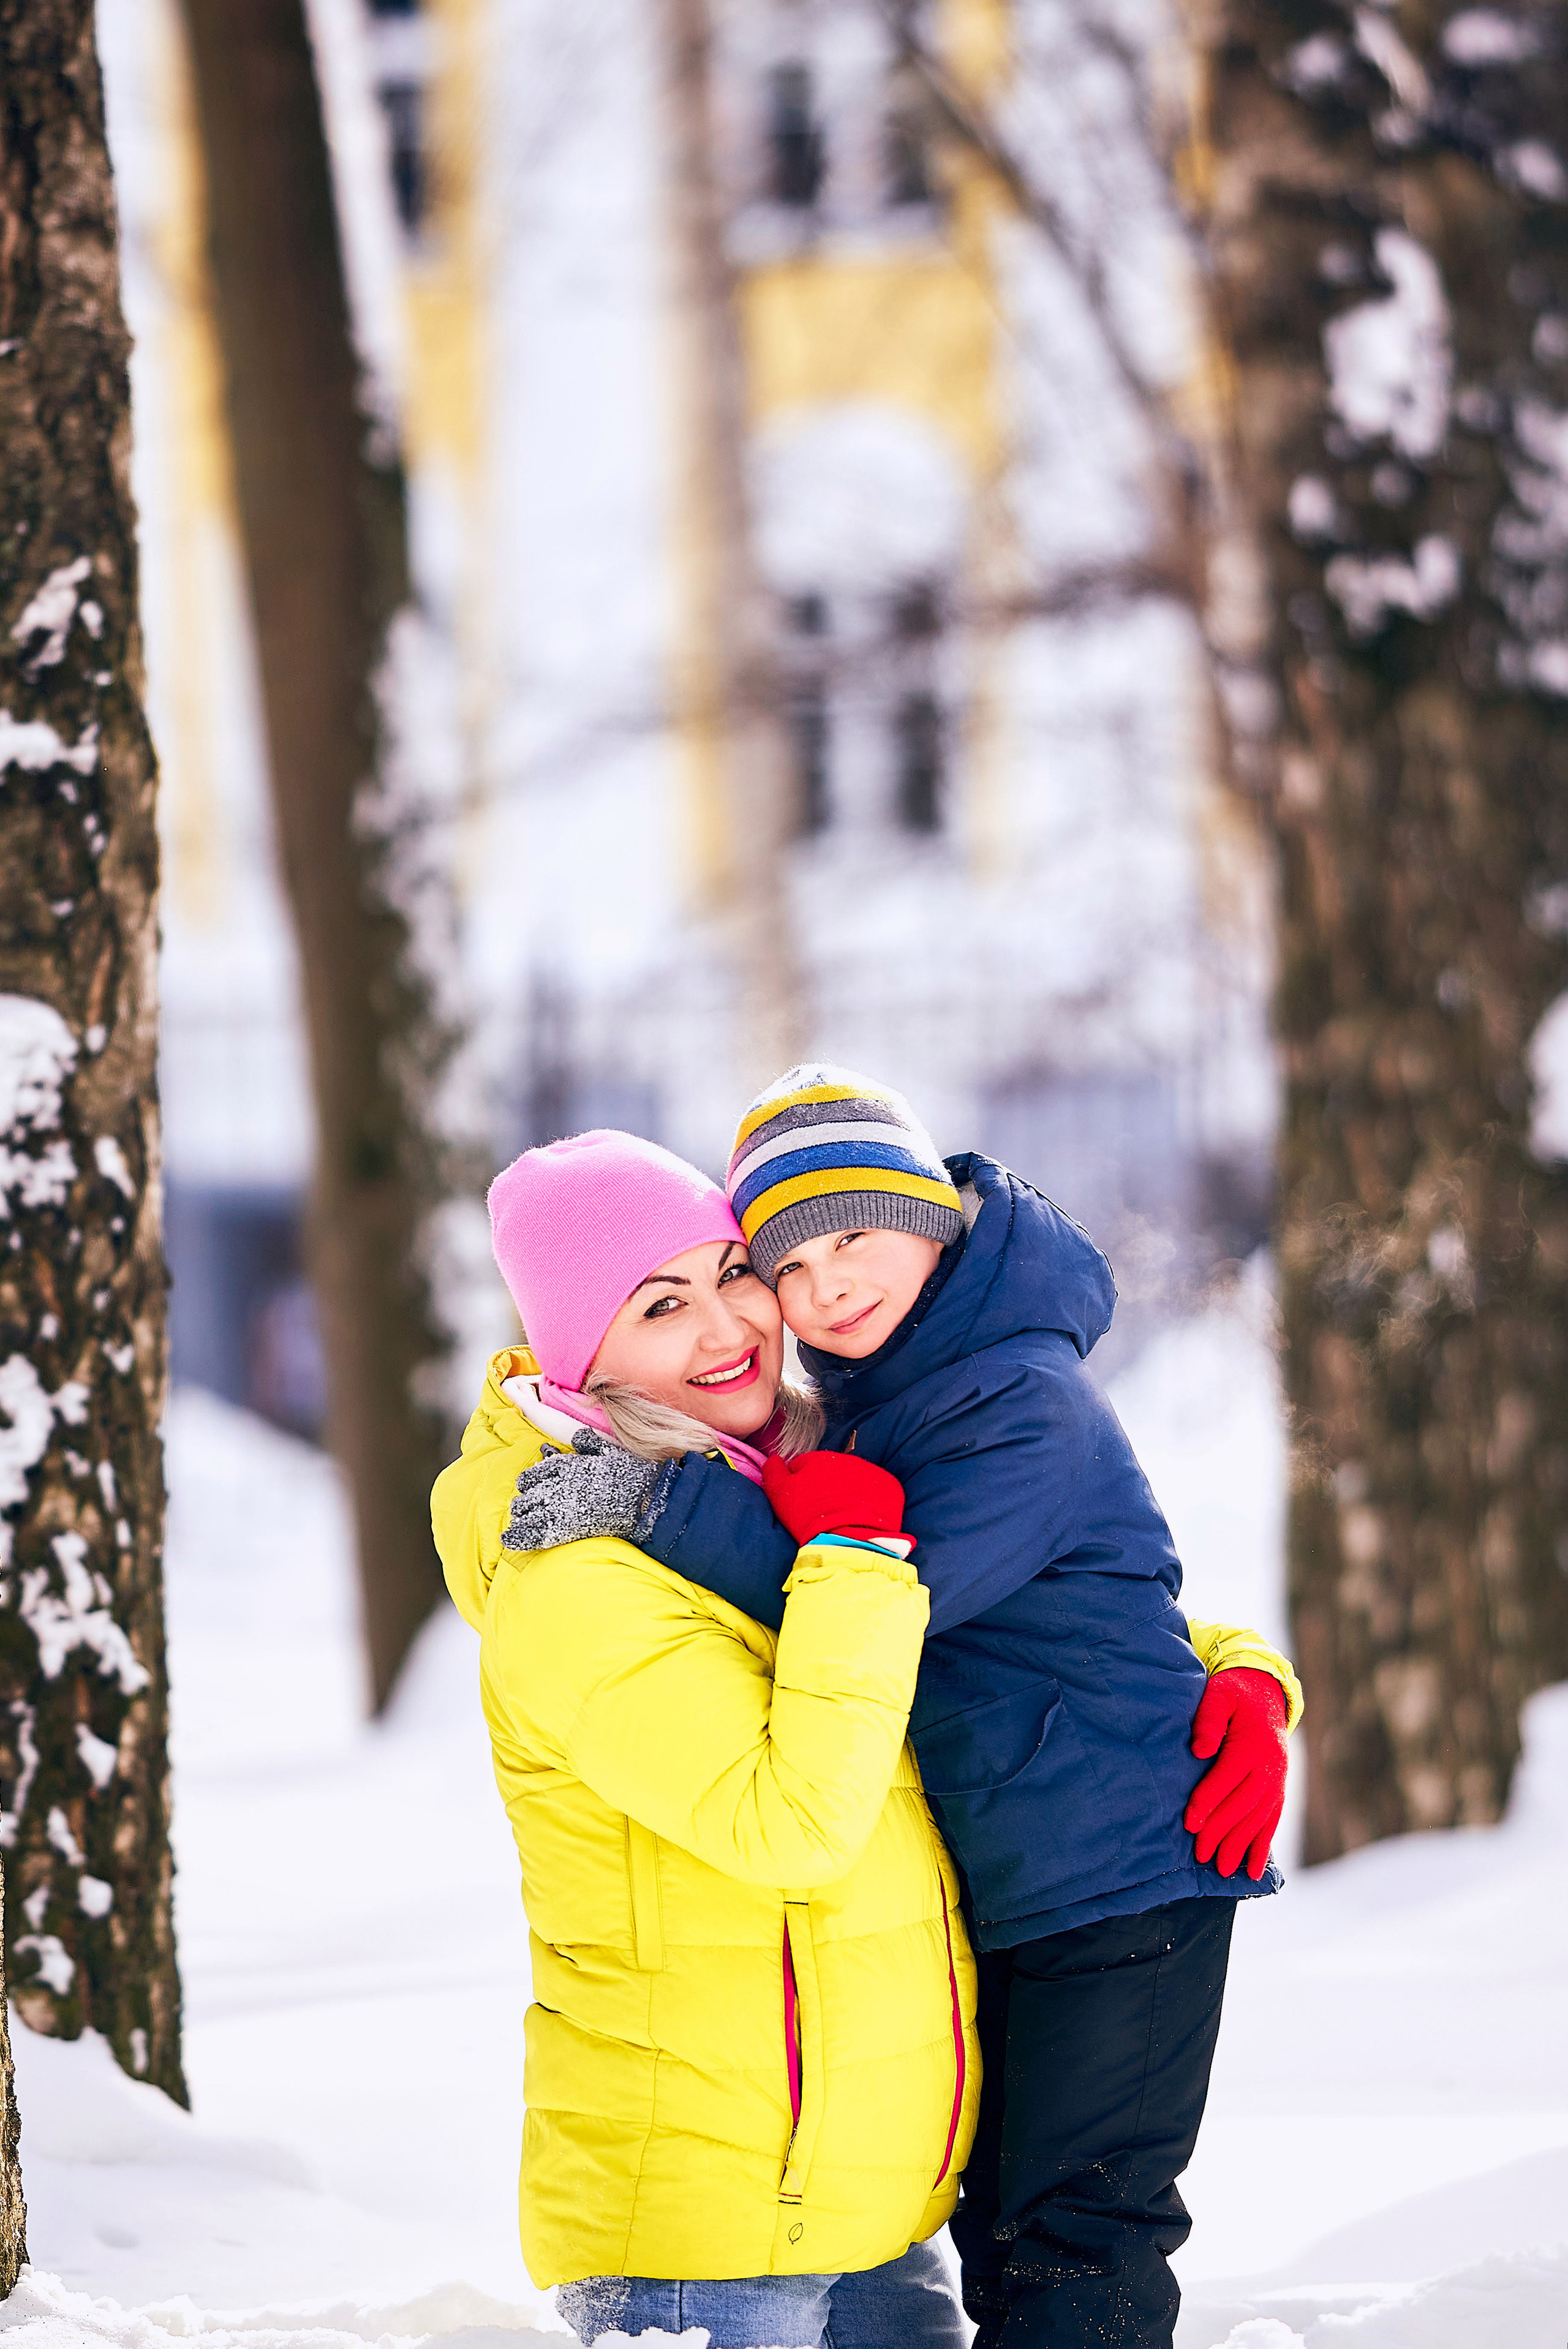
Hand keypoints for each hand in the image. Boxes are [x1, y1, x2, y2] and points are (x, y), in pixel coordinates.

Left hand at [503, 1429, 660, 1552]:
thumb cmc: (632, 1475)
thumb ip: (590, 1443)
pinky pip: (533, 1532)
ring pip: (526, 1511)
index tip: (530, 1488)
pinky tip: (508, 1539)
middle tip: (525, 1509)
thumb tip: (577, 1437)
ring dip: (521, 1517)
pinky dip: (518, 1536)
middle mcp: (559, 1483)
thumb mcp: (611, 1451)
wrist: (646, 1500)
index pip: (535, 1472)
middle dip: (525, 1501)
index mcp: (568, 1464)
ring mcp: (561, 1505)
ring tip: (520, 1523)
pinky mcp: (565, 1527)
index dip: (530, 1482)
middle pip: (527, 1493)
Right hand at [761, 1450, 907, 1548]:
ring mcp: (872, 1473)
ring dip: (849, 1492)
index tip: (801, 1502)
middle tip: (822, 1512)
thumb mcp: (779, 1496)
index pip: (805, 1464)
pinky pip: (878, 1492)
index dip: (799, 1482)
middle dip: (826, 1486)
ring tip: (844, 1516)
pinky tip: (864, 1518)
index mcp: (819, 1459)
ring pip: (855, 1479)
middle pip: (832, 1471)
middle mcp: (847, 1459)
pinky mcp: (891, 1488)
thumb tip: (773, 1458)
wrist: (849, 1541)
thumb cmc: (809, 1519)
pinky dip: (871, 1501)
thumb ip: (773, 1472)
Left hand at [1185, 1667, 1289, 1880]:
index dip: (1208, 1801)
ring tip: (1222, 1870)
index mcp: (1253, 1745)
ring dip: (1241, 1846)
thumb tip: (1200, 1750)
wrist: (1266, 1692)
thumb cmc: (1234, 1694)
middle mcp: (1271, 1767)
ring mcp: (1278, 1780)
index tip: (1189, 1822)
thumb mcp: (1219, 1694)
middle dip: (1221, 1832)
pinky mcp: (1279, 1789)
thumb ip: (1208, 1719)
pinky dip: (1263, 1847)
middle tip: (1200, 1855)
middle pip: (1244, 1805)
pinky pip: (1272, 1821)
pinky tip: (1253, 1872)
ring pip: (1259, 1819)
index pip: (1228, 1778)